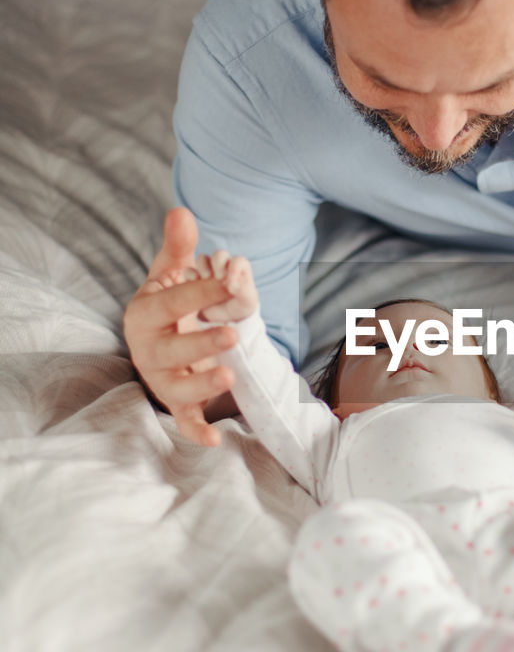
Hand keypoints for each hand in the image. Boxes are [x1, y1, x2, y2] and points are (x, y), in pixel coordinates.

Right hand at [123, 208, 238, 446]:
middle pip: (169, 352)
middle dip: (199, 343)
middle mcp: (148, 350)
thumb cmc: (168, 303)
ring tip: (230, 378)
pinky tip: (216, 440)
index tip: (230, 279)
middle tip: (232, 333)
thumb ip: (178, 247)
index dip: (200, 291)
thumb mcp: (170, 273)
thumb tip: (183, 211)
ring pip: (176, 389)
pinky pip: (184, 420)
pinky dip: (196, 432)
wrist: (160, 336)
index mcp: (145, 314)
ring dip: (201, 387)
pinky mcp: (178, 402)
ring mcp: (162, 379)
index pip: (172, 301)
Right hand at [193, 251, 258, 323]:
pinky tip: (195, 282)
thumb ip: (244, 291)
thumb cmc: (240, 306)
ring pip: (202, 258)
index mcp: (240, 269)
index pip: (238, 261)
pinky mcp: (196, 280)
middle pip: (219, 254)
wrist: (225, 318)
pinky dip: (190, 274)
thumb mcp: (248, 302)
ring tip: (206, 278)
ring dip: (203, 266)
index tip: (231, 286)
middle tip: (220, 278)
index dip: (235, 268)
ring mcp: (209, 272)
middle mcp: (224, 267)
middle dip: (218, 263)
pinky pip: (188, 270)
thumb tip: (232, 285)